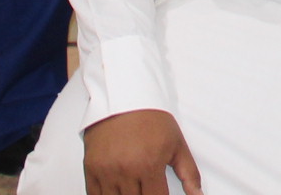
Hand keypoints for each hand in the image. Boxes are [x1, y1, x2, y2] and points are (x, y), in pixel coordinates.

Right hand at [84, 106, 200, 194]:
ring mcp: (106, 171)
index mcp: (149, 166)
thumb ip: (189, 174)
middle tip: (147, 188)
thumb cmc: (151, 118)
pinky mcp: (91, 167)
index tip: (159, 193)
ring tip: (134, 189)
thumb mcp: (177, 144)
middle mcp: (126, 171)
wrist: (124, 96)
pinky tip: (115, 192)